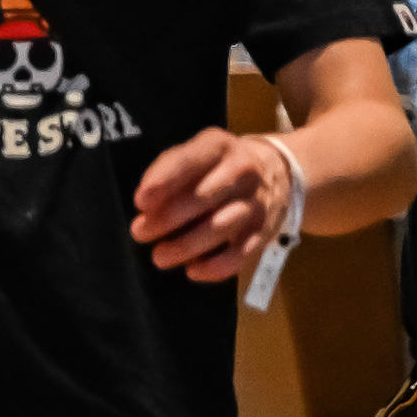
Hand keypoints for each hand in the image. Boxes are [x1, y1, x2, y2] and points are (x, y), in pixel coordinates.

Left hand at [130, 125, 292, 279]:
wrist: (276, 172)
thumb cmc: (217, 165)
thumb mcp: (194, 152)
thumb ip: (167, 171)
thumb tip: (146, 203)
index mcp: (218, 147)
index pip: (190, 161)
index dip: (164, 182)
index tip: (141, 202)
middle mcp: (242, 172)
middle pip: (203, 198)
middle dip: (168, 218)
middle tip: (141, 232)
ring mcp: (256, 203)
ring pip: (221, 227)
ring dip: (187, 245)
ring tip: (160, 255)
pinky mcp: (265, 231)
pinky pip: (242, 254)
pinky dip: (216, 266)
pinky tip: (194, 270)